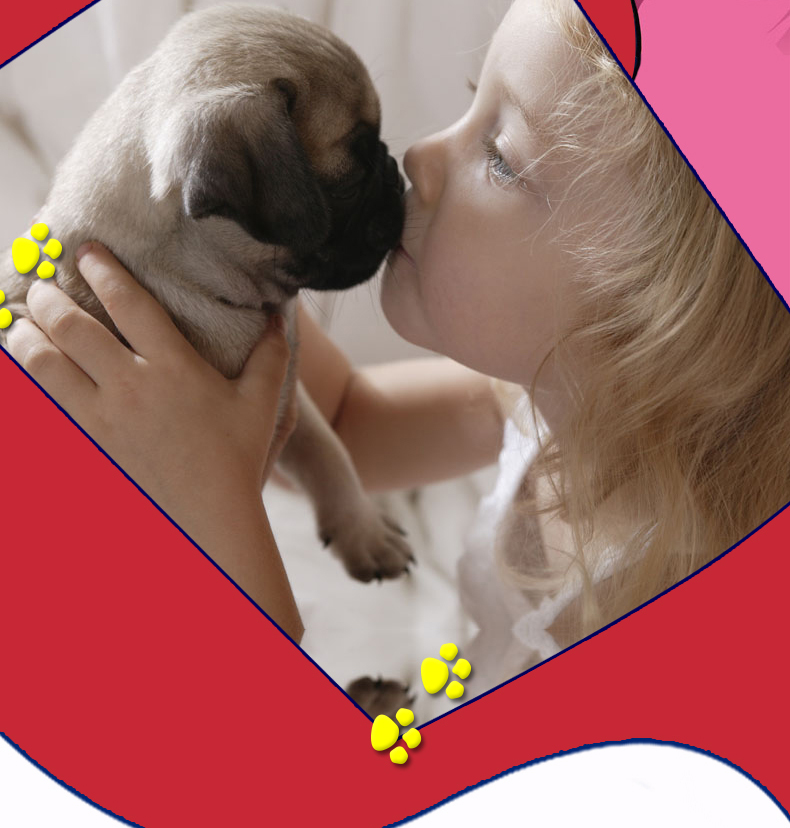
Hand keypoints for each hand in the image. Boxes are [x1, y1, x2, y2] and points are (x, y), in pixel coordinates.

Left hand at [6, 243, 291, 528]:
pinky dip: (28, 380)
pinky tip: (26, 369)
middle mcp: (133, 385)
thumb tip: (281, 312)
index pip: (130, 304)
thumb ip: (272, 353)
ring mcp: (104, 417)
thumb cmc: (238, 457)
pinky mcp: (89, 443)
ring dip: (27, 335)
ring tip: (22, 322)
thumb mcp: (262, 402)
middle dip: (50, 297)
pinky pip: (44, 404)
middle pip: (74, 327)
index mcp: (175, 366)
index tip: (86, 250)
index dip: (104, 270)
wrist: (210, 516)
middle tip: (41, 284)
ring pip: (45, 363)